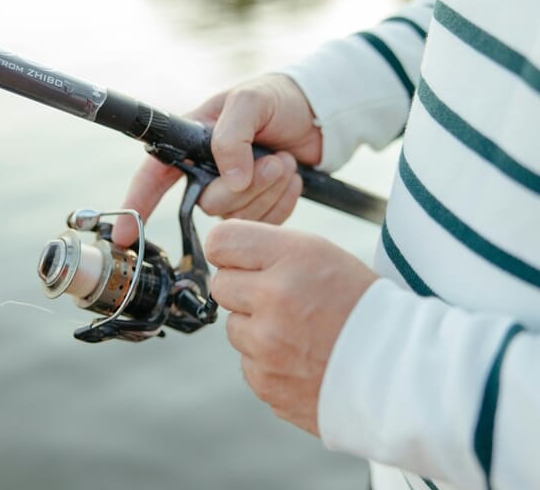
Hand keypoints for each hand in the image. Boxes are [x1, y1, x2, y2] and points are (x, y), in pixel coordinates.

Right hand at [112, 74, 321, 245]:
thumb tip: (230, 182)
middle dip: (246, 186)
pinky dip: (283, 202)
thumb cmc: (278, 98)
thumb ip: (231, 137)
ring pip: (237, 218)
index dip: (138, 204)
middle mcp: (206, 172)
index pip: (154, 177)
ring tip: (285, 162)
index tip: (125, 234)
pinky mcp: (257, 207)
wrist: (319, 114)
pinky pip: (263, 224)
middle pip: (208, 205)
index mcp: (191, 144)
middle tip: (274, 160)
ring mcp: (232, 193)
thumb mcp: (250, 101)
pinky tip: (291, 178)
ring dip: (270, 190)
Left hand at [206, 219, 376, 435]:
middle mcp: (273, 297)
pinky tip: (302, 358)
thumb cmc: (364, 306)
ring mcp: (267, 344)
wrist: (404, 371)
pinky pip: (248, 363)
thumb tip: (222, 253)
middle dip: (243, 290)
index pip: (221, 241)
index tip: (238, 259)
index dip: (229, 250)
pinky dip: (268, 362)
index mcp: (291, 257)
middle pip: (220, 285)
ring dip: (256, 328)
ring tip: (299, 332)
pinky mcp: (266, 382)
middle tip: (279, 298)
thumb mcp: (323, 255)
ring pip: (233, 327)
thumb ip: (269, 250)